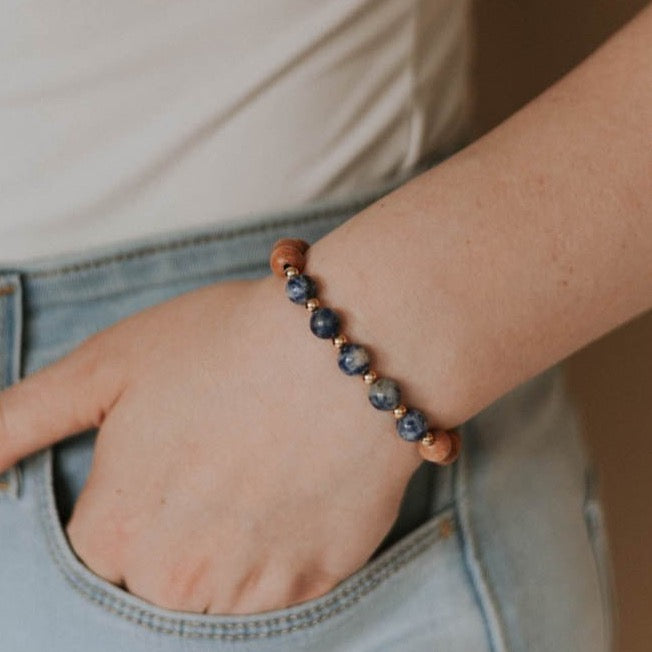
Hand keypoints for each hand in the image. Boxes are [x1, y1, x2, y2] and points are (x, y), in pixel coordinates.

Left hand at [0, 274, 420, 613]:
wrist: (346, 346)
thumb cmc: (225, 344)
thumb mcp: (109, 366)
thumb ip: (18, 421)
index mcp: (117, 531)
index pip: (100, 552)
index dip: (137, 498)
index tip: (174, 459)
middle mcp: (177, 578)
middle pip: (158, 580)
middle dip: (179, 530)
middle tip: (223, 460)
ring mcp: (254, 588)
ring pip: (220, 592)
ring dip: (233, 545)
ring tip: (263, 472)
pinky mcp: (319, 582)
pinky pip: (283, 586)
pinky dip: (286, 546)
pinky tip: (299, 488)